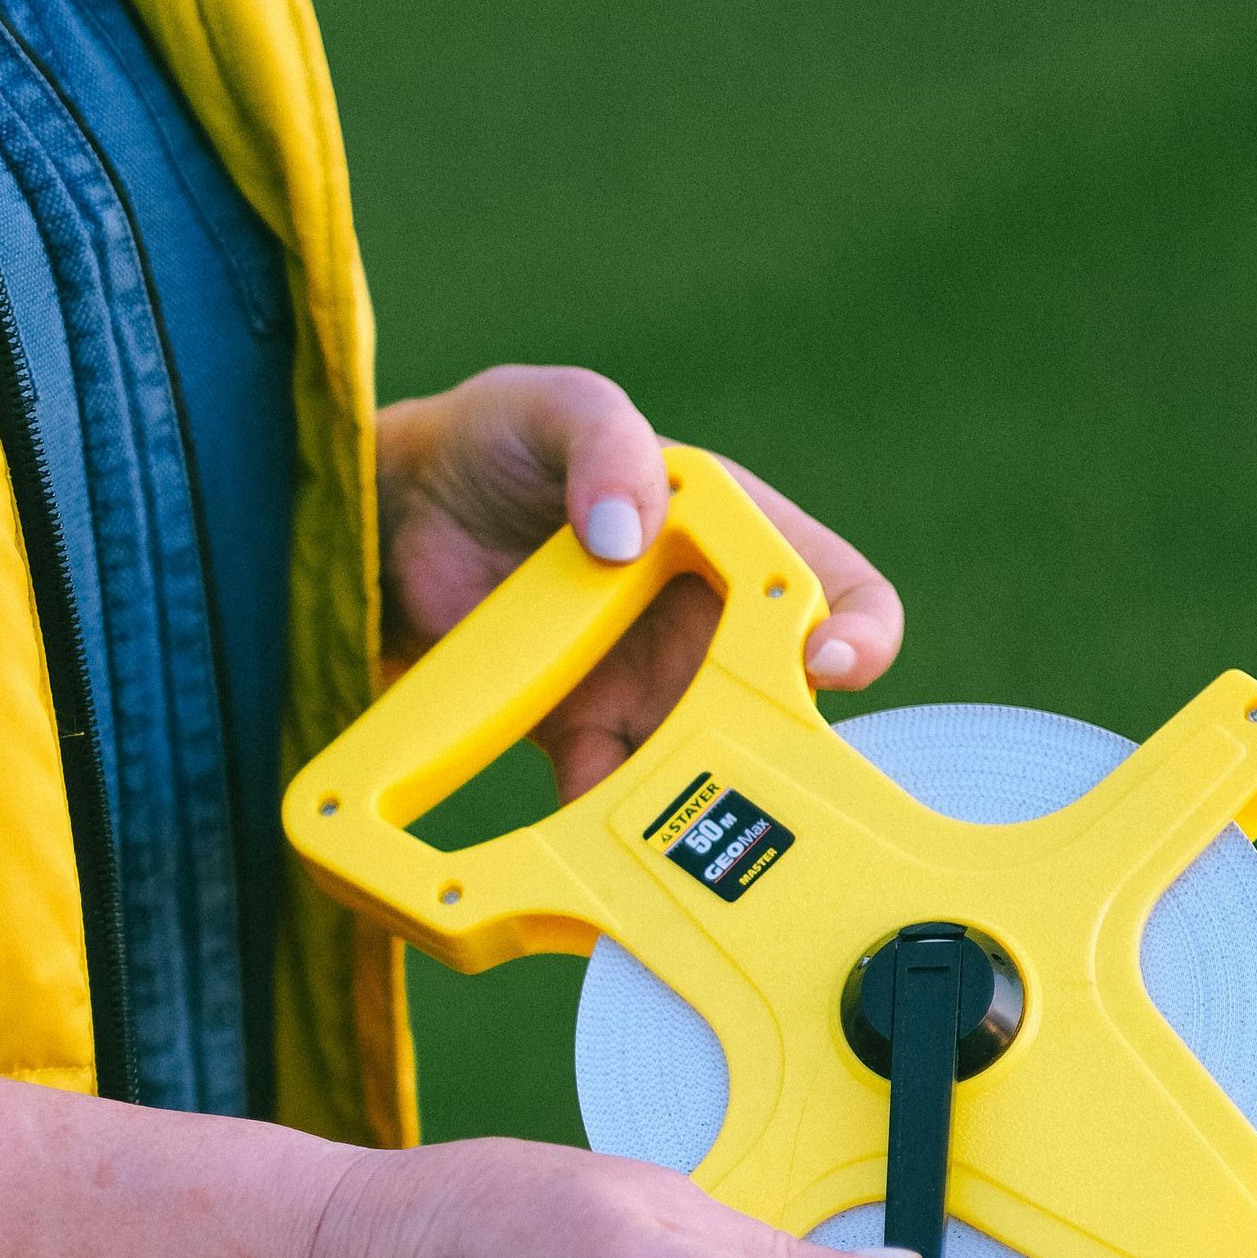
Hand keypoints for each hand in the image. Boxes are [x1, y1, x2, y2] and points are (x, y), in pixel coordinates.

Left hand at [377, 366, 904, 802]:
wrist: (399, 517)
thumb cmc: (496, 441)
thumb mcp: (553, 405)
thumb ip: (602, 440)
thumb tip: (628, 534)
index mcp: (730, 537)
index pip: (836, 589)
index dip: (857, 632)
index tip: (825, 664)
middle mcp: (705, 623)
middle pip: (781, 703)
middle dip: (782, 751)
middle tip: (754, 776)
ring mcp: (648, 688)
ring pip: (704, 766)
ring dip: (697, 804)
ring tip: (676, 832)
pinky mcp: (585, 734)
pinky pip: (611, 796)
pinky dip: (607, 835)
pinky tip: (589, 852)